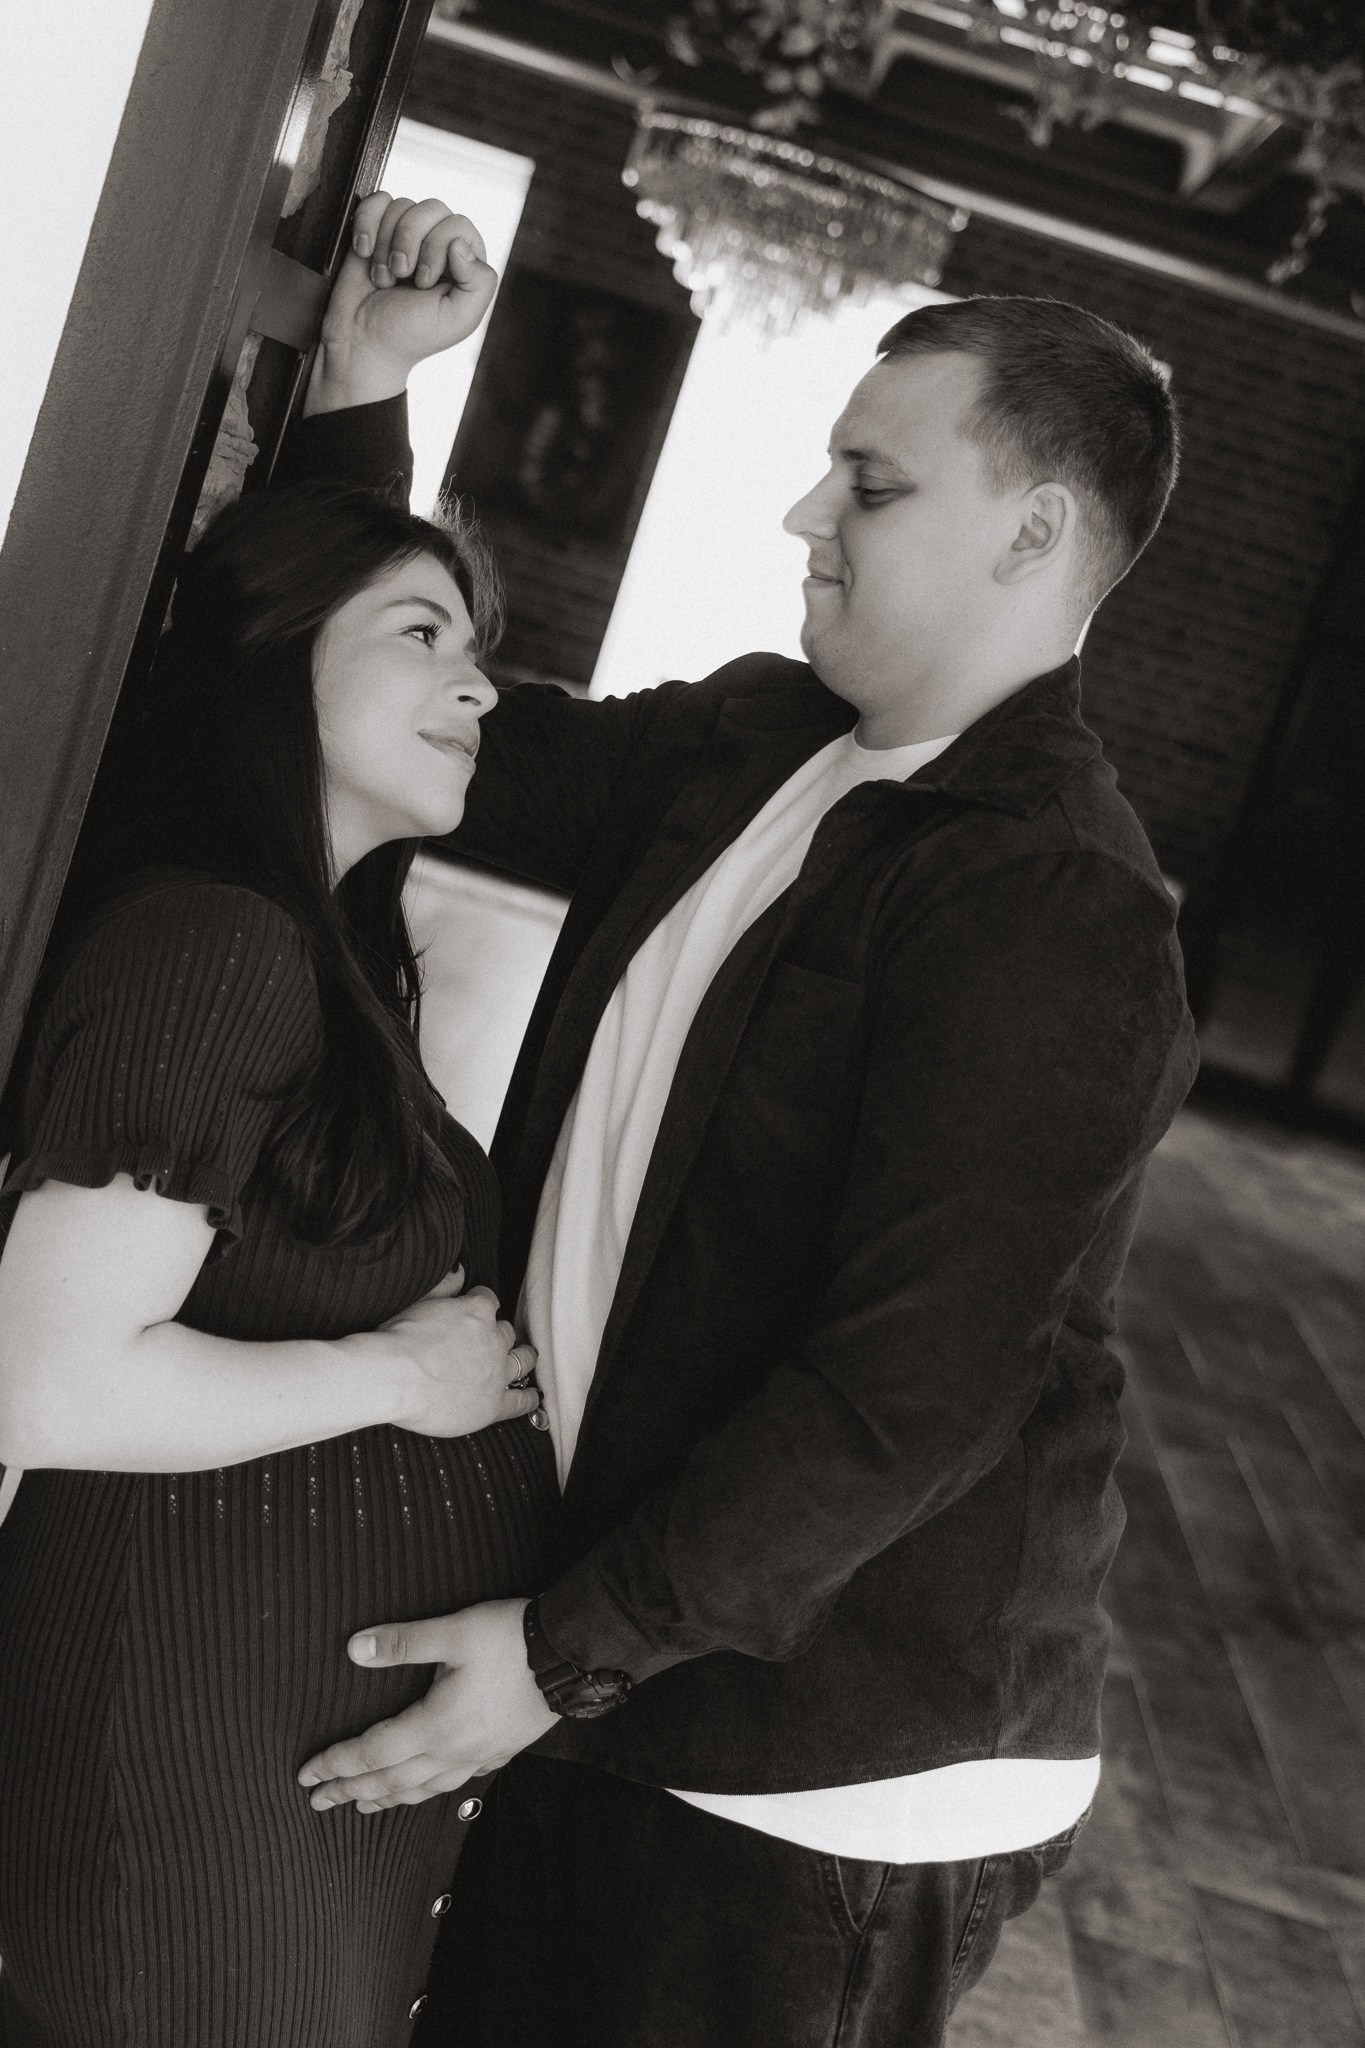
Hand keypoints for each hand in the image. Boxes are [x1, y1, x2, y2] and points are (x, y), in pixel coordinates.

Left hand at [298, 1599, 557, 1809]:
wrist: (571, 1655)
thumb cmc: (511, 1640)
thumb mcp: (454, 1631)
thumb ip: (403, 1641)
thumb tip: (354, 1649)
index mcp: (435, 1725)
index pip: (372, 1754)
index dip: (337, 1765)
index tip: (307, 1776)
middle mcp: (453, 1750)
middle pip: (391, 1781)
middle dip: (351, 1791)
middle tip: (318, 1802)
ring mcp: (478, 1755)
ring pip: (422, 1789)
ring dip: (387, 1799)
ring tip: (363, 1807)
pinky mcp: (500, 1751)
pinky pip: (454, 1783)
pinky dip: (428, 1791)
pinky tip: (428, 1787)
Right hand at [303, 194, 498, 414]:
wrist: (361, 340)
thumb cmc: (411, 335)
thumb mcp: (458, 319)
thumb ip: (479, 283)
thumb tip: (460, 243)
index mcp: (465, 263)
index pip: (459, 226)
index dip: (437, 248)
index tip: (423, 283)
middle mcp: (439, 243)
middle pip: (432, 208)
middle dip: (410, 242)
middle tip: (401, 276)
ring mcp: (407, 233)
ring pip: (403, 205)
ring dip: (387, 243)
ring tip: (384, 277)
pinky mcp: (377, 227)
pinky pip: (377, 200)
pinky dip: (366, 224)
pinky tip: (364, 252)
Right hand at [365, 1265, 541, 1438]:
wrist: (394, 1377)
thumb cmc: (398, 1339)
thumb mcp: (420, 1300)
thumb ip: (444, 1284)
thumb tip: (460, 1271)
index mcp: (477, 1311)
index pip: (489, 1301)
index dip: (482, 1306)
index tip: (476, 1313)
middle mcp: (494, 1339)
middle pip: (506, 1332)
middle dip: (501, 1334)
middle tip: (494, 1341)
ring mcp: (497, 1372)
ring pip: (521, 1361)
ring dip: (523, 1358)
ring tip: (524, 1360)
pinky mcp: (494, 1403)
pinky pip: (520, 1401)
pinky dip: (528, 1398)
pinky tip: (532, 1398)